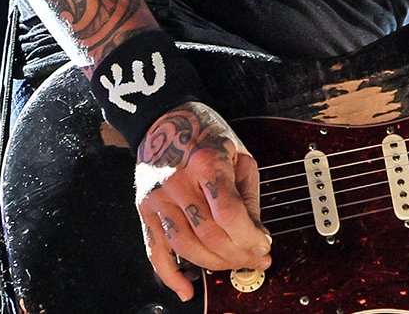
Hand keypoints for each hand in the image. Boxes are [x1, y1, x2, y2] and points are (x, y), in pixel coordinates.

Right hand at [134, 101, 270, 301]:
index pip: (228, 212)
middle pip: (209, 234)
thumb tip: (257, 234)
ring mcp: (158, 197)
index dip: (249, 236)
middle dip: (238, 254)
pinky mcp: (144, 209)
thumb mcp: (238, 154)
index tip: (264, 245)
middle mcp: (178, 181)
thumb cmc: (204, 133)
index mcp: (205, 162)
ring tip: (234, 266)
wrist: (163, 119)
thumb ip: (248, 195)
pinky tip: (187, 289)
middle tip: (257, 259)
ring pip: (186, 246)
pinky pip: (155, 250)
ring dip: (214, 265)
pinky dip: (170, 275)